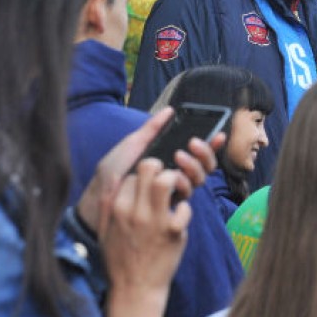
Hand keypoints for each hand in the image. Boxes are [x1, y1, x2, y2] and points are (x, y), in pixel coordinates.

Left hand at [75, 107, 222, 232]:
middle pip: (203, 166)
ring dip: (194, 165)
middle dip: (204, 154)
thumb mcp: (132, 145)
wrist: (98, 199)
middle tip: (192, 143)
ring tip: (179, 156)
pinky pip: (186, 194)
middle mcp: (174, 176)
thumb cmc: (112, 172)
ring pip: (198, 179)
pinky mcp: (167, 206)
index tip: (219, 134)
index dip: (210, 145)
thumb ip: (151, 129)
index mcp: (167, 161)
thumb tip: (169, 110)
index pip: (196, 153)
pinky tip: (173, 176)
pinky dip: (184, 182)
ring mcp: (172, 192)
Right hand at [101, 158, 190, 316]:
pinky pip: (185, 207)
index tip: (146, 191)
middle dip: (160, 170)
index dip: (141, 180)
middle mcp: (136, 211)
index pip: (132, 175)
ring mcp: (155, 221)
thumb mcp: (104, 231)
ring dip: (175, 183)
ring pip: (168, 179)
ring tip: (175, 194)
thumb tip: (112, 179)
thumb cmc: (119, 260)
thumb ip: (106, 204)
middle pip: (150, 166)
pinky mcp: (174, 232)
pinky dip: (185, 210)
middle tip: (164, 183)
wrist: (135, 289)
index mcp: (118, 209)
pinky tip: (179, 219)